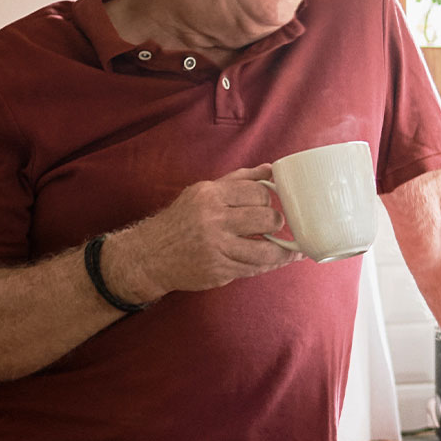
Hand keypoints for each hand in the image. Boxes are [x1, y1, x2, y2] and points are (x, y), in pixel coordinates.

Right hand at [113, 165, 298, 299]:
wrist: (150, 255)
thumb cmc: (182, 220)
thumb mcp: (203, 192)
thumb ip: (238, 180)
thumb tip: (271, 170)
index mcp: (210, 196)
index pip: (257, 192)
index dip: (268, 199)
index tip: (269, 204)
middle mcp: (213, 220)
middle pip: (266, 218)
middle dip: (276, 222)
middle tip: (275, 225)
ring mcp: (216, 247)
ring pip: (265, 250)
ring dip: (283, 251)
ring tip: (290, 250)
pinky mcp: (218, 270)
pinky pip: (254, 269)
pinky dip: (269, 266)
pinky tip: (275, 262)